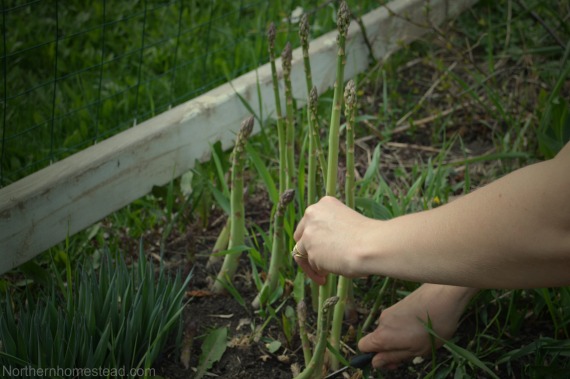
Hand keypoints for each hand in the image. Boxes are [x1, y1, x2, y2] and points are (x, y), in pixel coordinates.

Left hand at [293, 196, 374, 284]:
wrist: (372, 245)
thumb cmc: (369, 237)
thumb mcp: (347, 224)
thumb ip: (332, 231)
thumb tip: (325, 248)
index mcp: (324, 204)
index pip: (311, 223)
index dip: (316, 238)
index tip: (324, 249)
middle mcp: (312, 215)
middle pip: (301, 236)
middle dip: (307, 251)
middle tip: (317, 264)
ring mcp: (308, 233)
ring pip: (301, 252)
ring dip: (311, 265)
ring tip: (323, 277)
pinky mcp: (309, 250)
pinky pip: (309, 266)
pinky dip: (315, 274)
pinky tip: (325, 279)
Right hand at [358, 284, 476, 368]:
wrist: (444, 296)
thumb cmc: (433, 327)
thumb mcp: (415, 350)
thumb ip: (393, 357)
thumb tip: (375, 362)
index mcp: (382, 335)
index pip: (362, 346)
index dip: (373, 356)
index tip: (391, 361)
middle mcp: (381, 321)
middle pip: (377, 339)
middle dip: (390, 348)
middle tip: (411, 352)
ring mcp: (390, 311)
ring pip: (388, 330)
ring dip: (399, 338)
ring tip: (421, 338)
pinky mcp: (398, 304)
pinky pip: (395, 321)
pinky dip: (404, 327)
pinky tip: (422, 326)